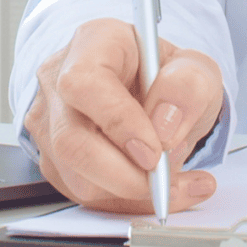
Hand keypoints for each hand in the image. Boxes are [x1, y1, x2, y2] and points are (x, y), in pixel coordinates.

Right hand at [26, 17, 223, 213]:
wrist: (155, 95)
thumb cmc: (165, 76)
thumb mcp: (196, 69)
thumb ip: (188, 86)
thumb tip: (164, 126)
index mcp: (93, 44)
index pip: (84, 83)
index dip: (118, 122)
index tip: (154, 151)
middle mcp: (59, 81)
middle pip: (70, 140)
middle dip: (124, 174)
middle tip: (165, 177)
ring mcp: (50, 124)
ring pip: (76, 176)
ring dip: (132, 191)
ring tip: (174, 177)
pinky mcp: (55, 161)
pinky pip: (86, 195)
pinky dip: (130, 202)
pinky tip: (164, 188)